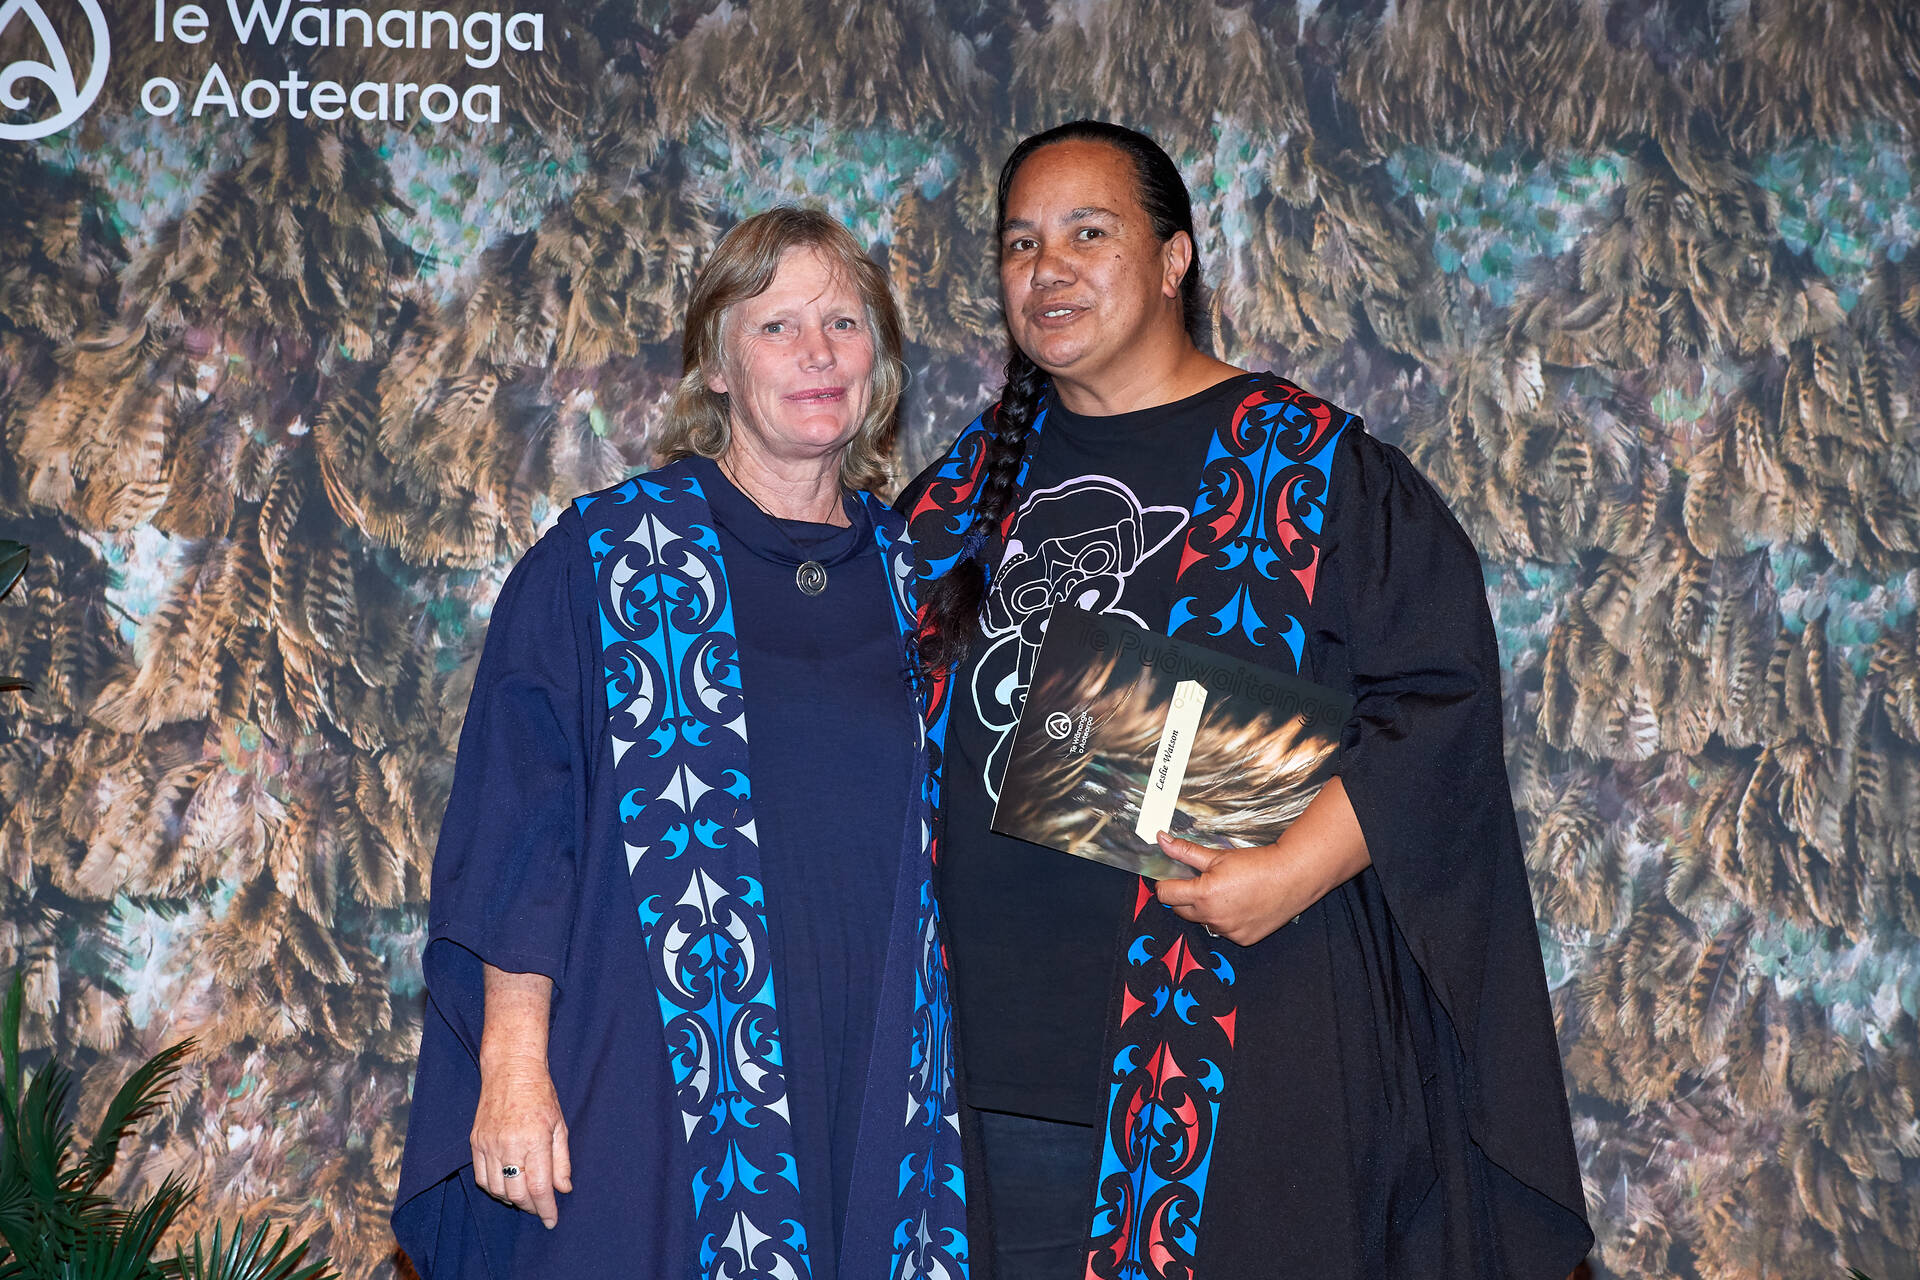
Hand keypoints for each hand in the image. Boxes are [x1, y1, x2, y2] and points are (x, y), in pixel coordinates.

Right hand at [471, 1055, 571, 1227]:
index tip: (552, 1220)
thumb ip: (562, 1160)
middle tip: (541, 1208)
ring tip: (526, 1198)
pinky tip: (507, 1186)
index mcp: (534, 1139)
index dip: (546, 1208)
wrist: (510, 1071)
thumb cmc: (541, 1095)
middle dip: (531, 1207)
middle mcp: (508, 1144)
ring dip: (513, 1200)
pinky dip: (495, 1189)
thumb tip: (563, 1189)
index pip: (539, 1186)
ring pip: (497, 1189)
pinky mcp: (475, 1142)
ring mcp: (488, 1144)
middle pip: (516, 1193)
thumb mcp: (560, 1125)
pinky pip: (482, 1177)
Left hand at [1153, 835, 1312, 945]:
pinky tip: (1239, 906)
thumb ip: (1186, 851)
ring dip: (1205, 911)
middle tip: (1200, 883)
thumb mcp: (1218, 855)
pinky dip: (1225, 921)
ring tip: (1225, 894)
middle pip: (1180, 911)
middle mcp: (1212, 917)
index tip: (1171, 879)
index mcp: (1202, 895)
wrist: (1292, 877)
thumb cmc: (1257, 864)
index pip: (1166, 895)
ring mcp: (1227, 931)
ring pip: (1203, 922)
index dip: (1166, 885)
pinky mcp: (1242, 939)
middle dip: (1184, 898)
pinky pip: (1223, 931)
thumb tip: (1162, 840)